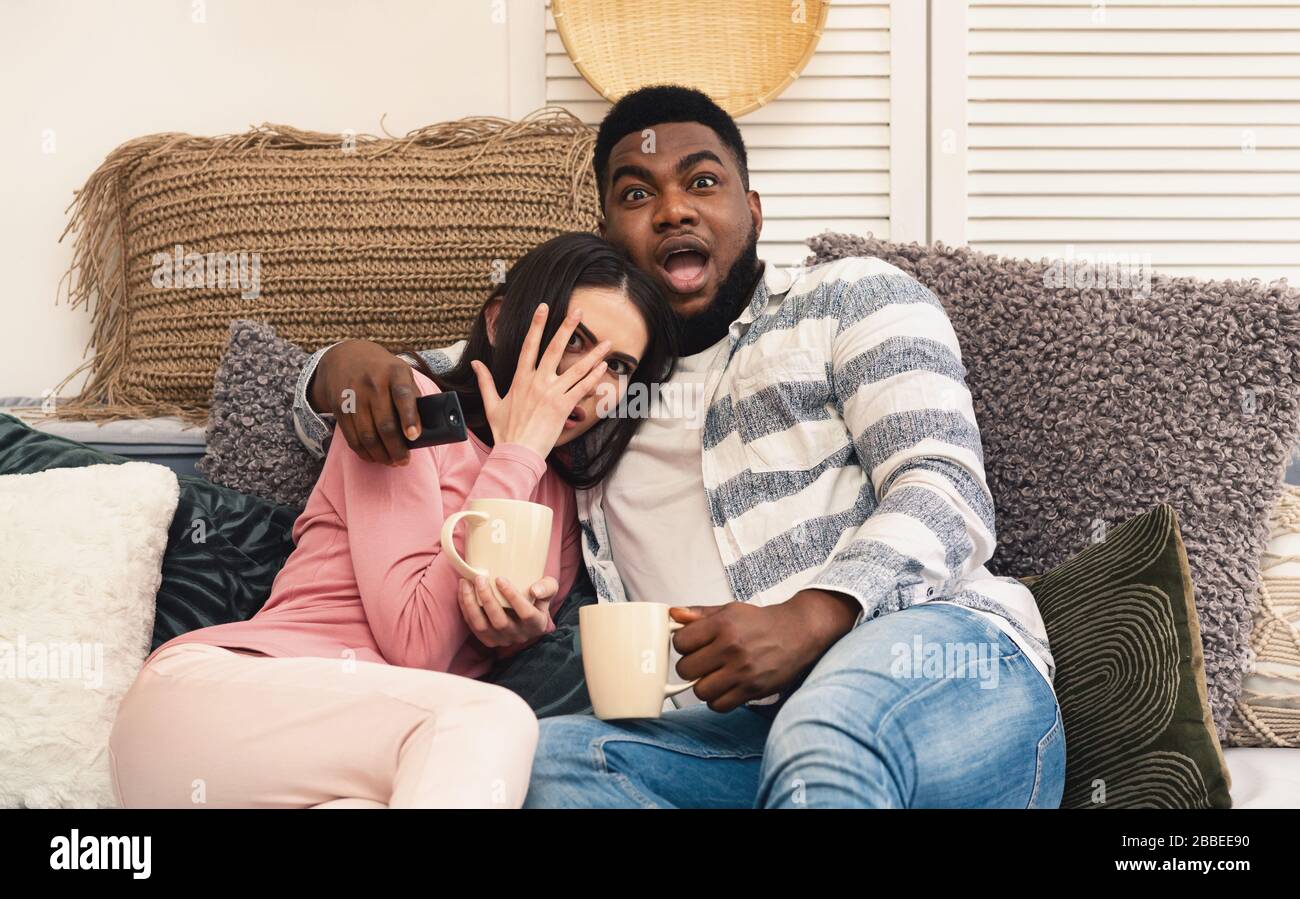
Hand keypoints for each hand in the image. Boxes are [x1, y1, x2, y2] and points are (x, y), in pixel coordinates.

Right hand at [310, 339, 421, 465]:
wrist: (346, 357)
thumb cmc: (384, 371)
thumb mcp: (402, 373)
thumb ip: (412, 396)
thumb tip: (424, 429)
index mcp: (394, 373)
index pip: (403, 395)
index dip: (409, 418)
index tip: (414, 437)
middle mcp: (373, 383)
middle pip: (385, 424)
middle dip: (396, 448)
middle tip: (404, 461)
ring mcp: (354, 396)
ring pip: (367, 436)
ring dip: (381, 455)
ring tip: (392, 461)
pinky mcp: (341, 409)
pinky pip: (352, 438)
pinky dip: (364, 452)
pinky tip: (374, 457)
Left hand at [457, 574, 557, 647]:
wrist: (527, 615)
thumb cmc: (537, 598)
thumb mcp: (549, 590)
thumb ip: (547, 587)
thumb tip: (535, 590)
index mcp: (536, 624)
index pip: (525, 613)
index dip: (512, 597)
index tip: (500, 578)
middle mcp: (519, 636)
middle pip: (500, 622)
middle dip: (487, 599)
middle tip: (480, 578)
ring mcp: (501, 640)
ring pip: (482, 626)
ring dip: (471, 604)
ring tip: (466, 583)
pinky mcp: (487, 639)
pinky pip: (472, 625)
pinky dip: (465, 607)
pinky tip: (463, 591)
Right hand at [469, 304, 609, 458]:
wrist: (516, 452)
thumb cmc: (505, 431)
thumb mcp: (491, 404)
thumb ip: (485, 381)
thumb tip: (475, 364)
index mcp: (520, 378)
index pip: (529, 345)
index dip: (537, 325)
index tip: (544, 308)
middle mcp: (537, 382)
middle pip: (554, 349)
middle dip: (567, 328)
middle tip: (578, 311)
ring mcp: (551, 393)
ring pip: (576, 368)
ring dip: (593, 354)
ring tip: (607, 342)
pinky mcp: (563, 407)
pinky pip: (582, 388)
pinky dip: (594, 377)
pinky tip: (604, 367)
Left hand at [669, 590, 859, 712]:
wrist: (798, 633)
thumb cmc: (761, 622)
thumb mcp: (730, 610)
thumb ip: (699, 614)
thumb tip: (673, 614)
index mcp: (723, 624)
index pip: (681, 642)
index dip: (683, 646)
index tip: (693, 646)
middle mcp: (731, 647)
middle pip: (685, 669)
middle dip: (690, 667)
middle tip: (702, 663)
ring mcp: (743, 670)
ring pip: (699, 691)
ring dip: (703, 686)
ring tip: (714, 677)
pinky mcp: (753, 689)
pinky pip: (718, 705)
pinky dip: (718, 700)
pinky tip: (725, 688)